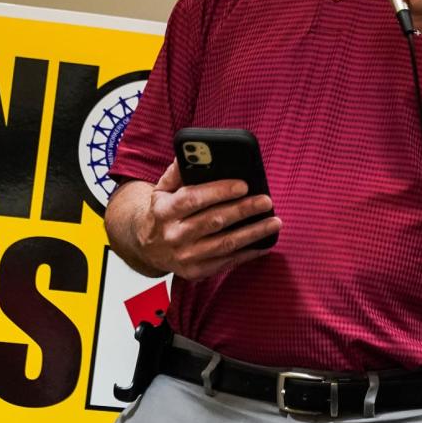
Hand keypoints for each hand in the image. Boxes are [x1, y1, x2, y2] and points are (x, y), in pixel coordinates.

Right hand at [135, 161, 280, 280]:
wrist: (148, 247)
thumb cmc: (163, 213)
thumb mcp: (162, 190)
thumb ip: (178, 171)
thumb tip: (196, 150)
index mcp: (165, 211)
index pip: (193, 199)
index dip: (219, 191)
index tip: (243, 185)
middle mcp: (174, 235)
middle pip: (214, 221)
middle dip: (243, 210)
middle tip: (266, 201)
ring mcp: (185, 256)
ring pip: (225, 244)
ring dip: (253, 233)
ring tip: (274, 222)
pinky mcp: (196, 272)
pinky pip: (227, 261)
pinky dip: (249, 253)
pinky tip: (265, 243)